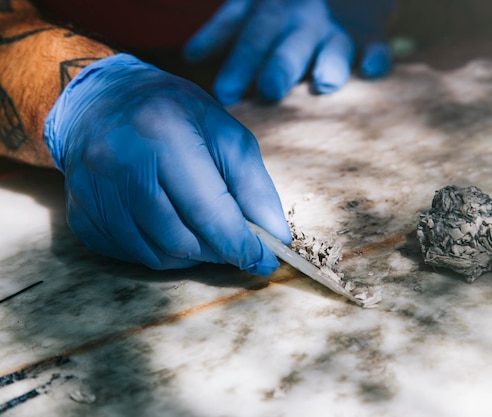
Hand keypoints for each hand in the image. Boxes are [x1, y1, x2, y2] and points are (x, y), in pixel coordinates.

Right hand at [44, 54, 290, 273]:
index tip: (263, 260)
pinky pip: (134, 256)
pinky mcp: (83, 217)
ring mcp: (95, 193)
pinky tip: (170, 225)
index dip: (241, 243)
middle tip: (236, 243)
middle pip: (182, 239)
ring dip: (193, 253)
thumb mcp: (224, 133)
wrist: (101, 102)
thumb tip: (276, 236)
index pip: (208, 209)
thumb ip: (253, 185)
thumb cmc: (174, 115)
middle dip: (219, 250)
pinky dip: (164, 251)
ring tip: (204, 230)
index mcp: (162, 133)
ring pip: (159, 255)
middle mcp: (120, 163)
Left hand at [183, 0, 393, 104]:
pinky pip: (376, 44)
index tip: (224, 95)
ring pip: (333, 44)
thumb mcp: (251, 5)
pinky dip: (377, 56)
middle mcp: (303, 20)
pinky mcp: (369, 33)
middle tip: (270, 92)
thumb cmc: (285, 7)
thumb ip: (225, 29)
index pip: (251, 37)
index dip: (238, 64)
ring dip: (329, 62)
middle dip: (279, 67)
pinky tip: (372, 71)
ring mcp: (336, 27)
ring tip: (324, 84)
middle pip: (288, 44)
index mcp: (270, 12)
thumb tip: (192, 56)